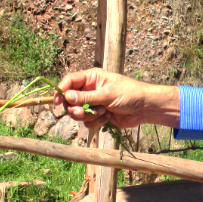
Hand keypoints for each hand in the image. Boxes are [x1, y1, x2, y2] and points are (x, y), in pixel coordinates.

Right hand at [55, 69, 179, 129]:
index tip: (57, 103)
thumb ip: (87, 97)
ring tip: (102, 113)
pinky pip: (88, 122)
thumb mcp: (107, 94)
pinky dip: (96, 122)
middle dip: (75, 109)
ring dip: (88, 116)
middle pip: (70, 100)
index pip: (69, 81)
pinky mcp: (98, 115)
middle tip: (83, 113)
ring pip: (78, 113)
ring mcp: (93, 103)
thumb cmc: (129, 94)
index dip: (60, 91)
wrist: (145, 108)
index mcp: (91, 78)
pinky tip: (108, 117)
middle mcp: (90, 90)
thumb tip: (67, 96)